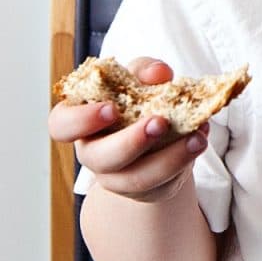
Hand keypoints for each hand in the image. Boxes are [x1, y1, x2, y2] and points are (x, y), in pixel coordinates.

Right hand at [48, 57, 208, 203]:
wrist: (158, 135)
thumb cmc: (137, 101)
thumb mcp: (139, 78)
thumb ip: (145, 70)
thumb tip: (159, 73)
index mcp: (82, 120)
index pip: (62, 125)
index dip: (81, 120)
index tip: (111, 108)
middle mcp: (93, 151)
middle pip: (99, 157)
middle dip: (131, 142)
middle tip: (160, 122)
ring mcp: (116, 177)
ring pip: (135, 178)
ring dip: (169, 158)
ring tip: (197, 138)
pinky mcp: (144, 190)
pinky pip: (161, 183)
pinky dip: (184, 161)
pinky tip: (199, 140)